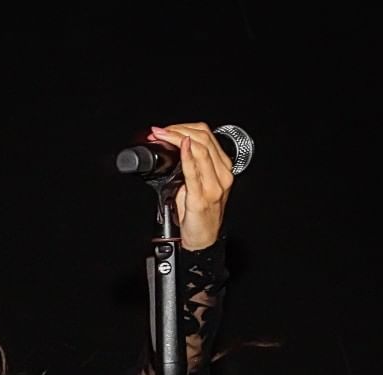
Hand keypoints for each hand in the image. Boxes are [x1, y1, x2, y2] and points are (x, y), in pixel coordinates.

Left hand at [147, 122, 233, 249]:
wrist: (203, 239)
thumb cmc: (200, 214)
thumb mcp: (198, 184)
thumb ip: (191, 166)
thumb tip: (174, 150)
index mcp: (223, 167)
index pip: (206, 135)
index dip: (184, 127)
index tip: (166, 129)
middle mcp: (222, 174)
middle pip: (203, 138)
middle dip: (178, 130)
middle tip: (160, 131)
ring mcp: (214, 185)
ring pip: (200, 148)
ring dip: (177, 137)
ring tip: (162, 135)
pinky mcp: (202, 196)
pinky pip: (194, 170)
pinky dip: (186, 155)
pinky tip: (180, 145)